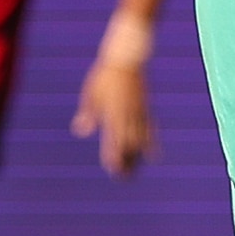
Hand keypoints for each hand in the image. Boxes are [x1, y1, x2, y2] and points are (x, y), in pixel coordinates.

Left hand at [75, 42, 153, 175]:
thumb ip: (87, 113)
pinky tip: (154, 156)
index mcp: (114, 113)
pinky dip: (152, 145)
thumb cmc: (104, 75)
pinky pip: (151, 130)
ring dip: (138, 158)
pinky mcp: (146, 108)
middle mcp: (129, 116)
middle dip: (127, 162)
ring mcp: (140, 113)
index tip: (112, 170)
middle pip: (129, 145)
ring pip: (141, 141)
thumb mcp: (91, 93)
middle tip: (123, 178)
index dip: (114, 156)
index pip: (114, 140)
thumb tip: (80, 132)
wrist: (127, 58)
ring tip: (135, 171)